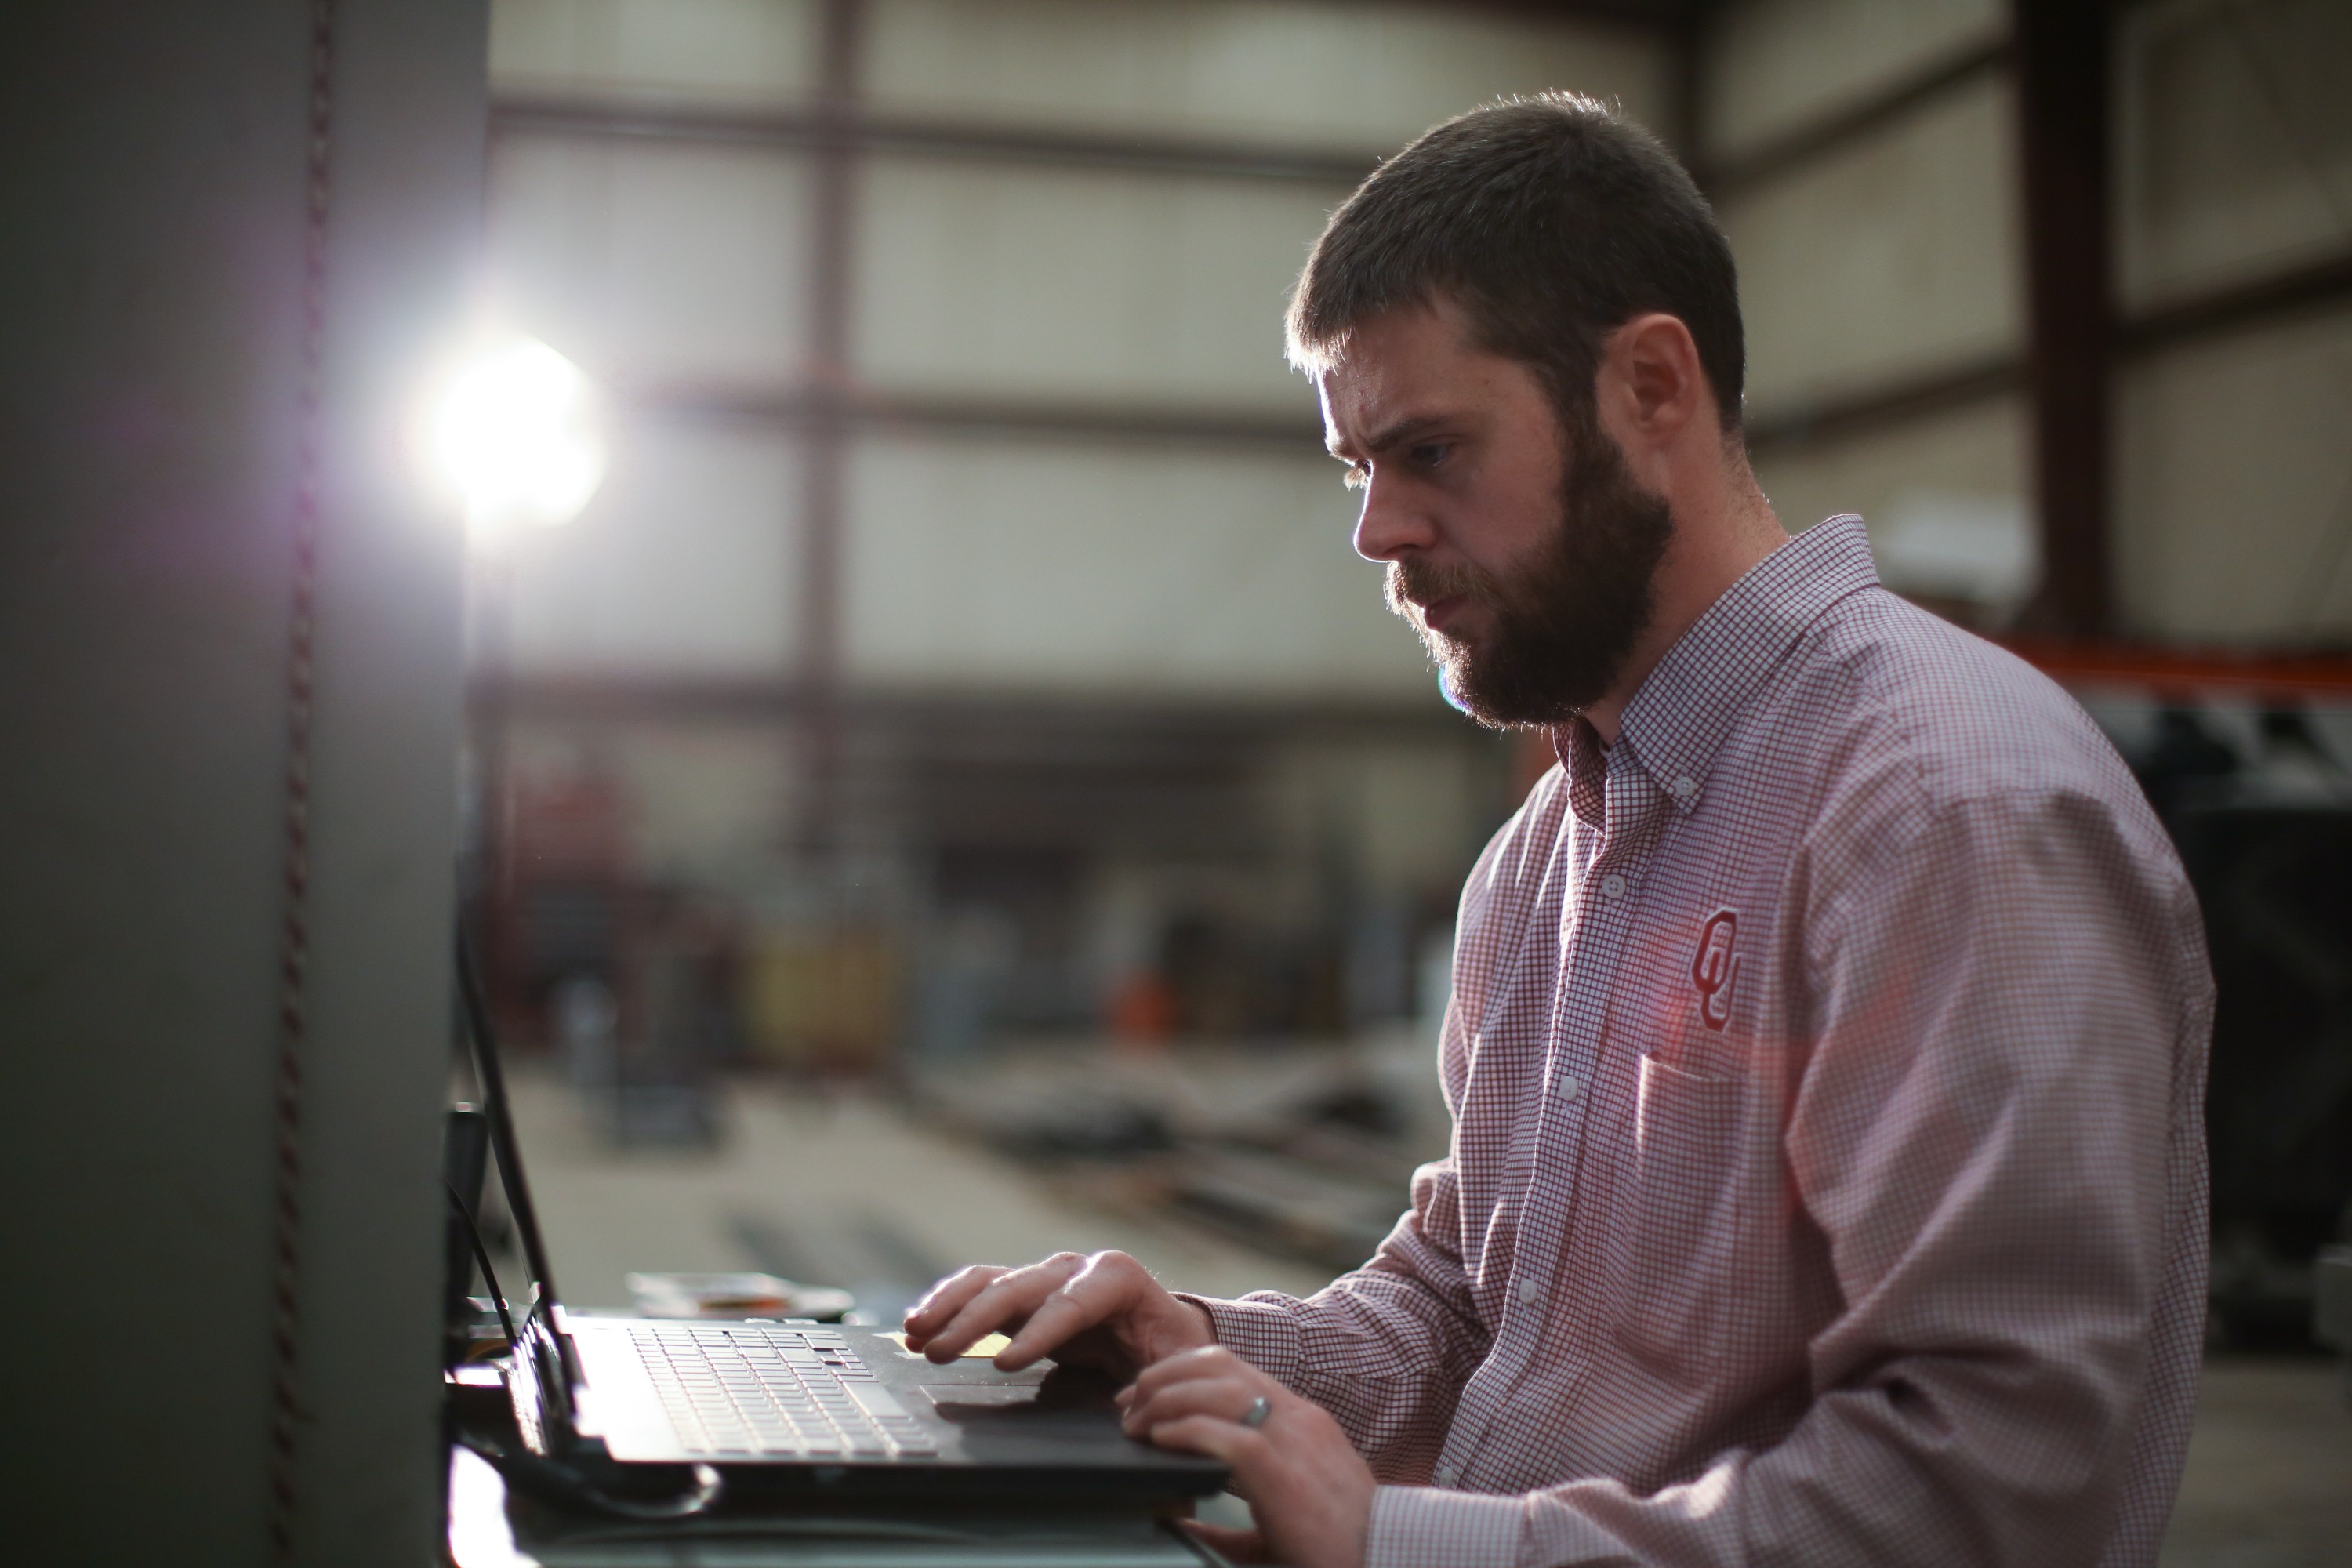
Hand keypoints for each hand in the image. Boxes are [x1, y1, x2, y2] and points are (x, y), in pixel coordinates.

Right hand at [900, 1250, 1214, 1375]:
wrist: (1165, 1330)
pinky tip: (917, 1327)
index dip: (1039, 1331)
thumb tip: (1133, 1410)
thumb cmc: (1173, 1350)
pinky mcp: (1023, 1294)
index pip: (1073, 1302)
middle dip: (977, 1319)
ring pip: (990, 1281)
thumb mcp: (1180, 1364)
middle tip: (940, 1350)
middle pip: (1020, 1287)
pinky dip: (947, 1305)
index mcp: (1117, 1280)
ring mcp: (1045, 1278)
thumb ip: (1163, 1382)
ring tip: (915, 1333)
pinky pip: (979, 1290)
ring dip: (949, 1306)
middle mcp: (1076, 1269)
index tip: (1007, 1363)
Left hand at [1118, 1345, 1373, 1567]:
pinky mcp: (1283, 1474)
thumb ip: (1233, 1511)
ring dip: (1165, 1399)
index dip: (1180, 1372)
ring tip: (1136, 1422)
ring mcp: (1293, 1440)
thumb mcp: (1282, 1515)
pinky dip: (1185, 1432)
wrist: (1387, 1556)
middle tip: (1127, 1404)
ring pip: (1218, 1389)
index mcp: (1299, 1421)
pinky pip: (1227, 1436)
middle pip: (1218, 1365)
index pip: (1232, 1368)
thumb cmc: (1339, 1544)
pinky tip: (1161, 1441)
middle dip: (1163, 1376)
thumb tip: (1179, 1518)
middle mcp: (1296, 1418)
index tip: (1145, 1396)